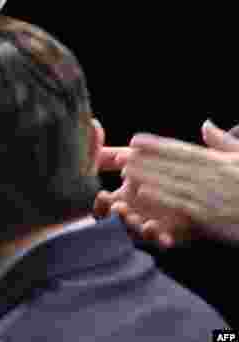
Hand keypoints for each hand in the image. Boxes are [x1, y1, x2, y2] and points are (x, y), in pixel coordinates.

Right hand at [92, 144, 193, 248]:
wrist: (194, 187)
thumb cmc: (156, 169)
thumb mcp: (134, 157)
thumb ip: (111, 151)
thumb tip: (93, 129)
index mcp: (121, 198)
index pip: (104, 207)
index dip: (101, 205)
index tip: (104, 195)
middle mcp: (132, 214)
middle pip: (119, 222)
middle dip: (120, 218)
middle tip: (122, 209)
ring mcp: (149, 225)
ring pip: (137, 234)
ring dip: (139, 230)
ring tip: (145, 224)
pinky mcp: (169, 234)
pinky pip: (162, 241)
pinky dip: (162, 240)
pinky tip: (166, 237)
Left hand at [118, 120, 238, 245]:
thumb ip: (224, 144)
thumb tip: (206, 124)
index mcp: (220, 162)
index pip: (184, 150)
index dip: (157, 144)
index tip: (135, 140)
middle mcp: (214, 176)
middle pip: (173, 164)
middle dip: (145, 159)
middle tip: (118, 154)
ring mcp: (212, 196)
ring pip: (173, 182)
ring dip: (148, 175)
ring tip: (125, 170)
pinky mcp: (213, 216)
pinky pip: (182, 204)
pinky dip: (162, 196)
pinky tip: (143, 192)